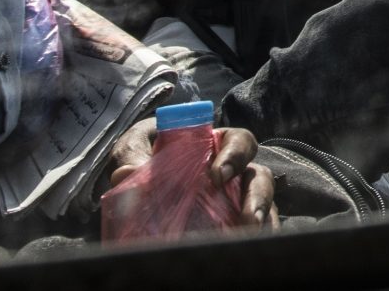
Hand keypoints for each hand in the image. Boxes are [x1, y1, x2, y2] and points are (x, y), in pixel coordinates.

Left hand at [98, 119, 277, 229]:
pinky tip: (246, 246)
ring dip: (262, 220)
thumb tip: (126, 173)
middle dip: (258, 196)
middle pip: (259, 177)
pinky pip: (252, 230)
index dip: (236, 155)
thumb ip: (131, 156)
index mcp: (215, 146)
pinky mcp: (229, 225)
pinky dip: (254, 237)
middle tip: (249, 217)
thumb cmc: (141, 157)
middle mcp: (233, 172)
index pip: (239, 142)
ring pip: (261, 205)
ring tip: (251, 235)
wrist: (132, 192)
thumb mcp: (134, 149)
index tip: (217, 176)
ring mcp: (234, 200)